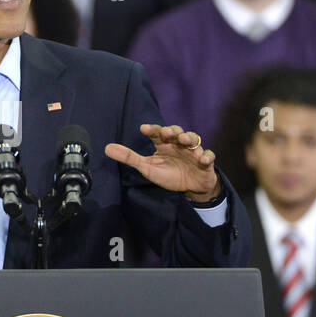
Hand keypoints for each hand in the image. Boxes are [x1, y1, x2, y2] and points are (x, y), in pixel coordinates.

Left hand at [105, 125, 220, 198]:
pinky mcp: (205, 162)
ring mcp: (193, 152)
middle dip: (173, 131)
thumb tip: (107, 148)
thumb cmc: (168, 174)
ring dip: (189, 138)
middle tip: (166, 133)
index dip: (152, 130)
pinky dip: (206, 156)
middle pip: (177, 132)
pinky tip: (202, 159)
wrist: (191, 187)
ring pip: (193, 140)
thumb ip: (129, 157)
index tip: (143, 128)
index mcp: (164, 145)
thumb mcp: (147, 167)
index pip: (157, 133)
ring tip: (183, 141)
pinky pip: (209, 156)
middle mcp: (179, 145)